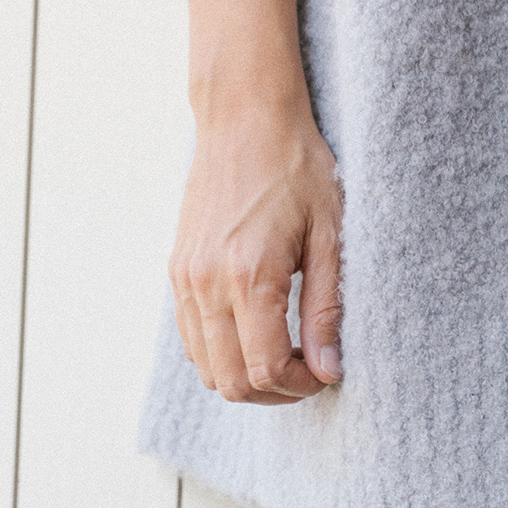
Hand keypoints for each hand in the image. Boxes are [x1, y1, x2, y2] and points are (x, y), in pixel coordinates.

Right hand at [169, 103, 342, 403]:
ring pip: (206, 369)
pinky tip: (256, 332)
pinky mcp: (177, 270)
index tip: (324, 370)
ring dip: (246, 377)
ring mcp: (186, 277)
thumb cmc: (297, 168)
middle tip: (307, 368)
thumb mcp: (330, 237)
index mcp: (249, 275)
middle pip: (231, 382)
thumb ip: (326, 310)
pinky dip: (222, 354)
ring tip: (284, 351)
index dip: (300, 386)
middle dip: (274, 391)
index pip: (266, 370)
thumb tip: (328, 371)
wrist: (245, 117)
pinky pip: (192, 340)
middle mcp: (208, 282)